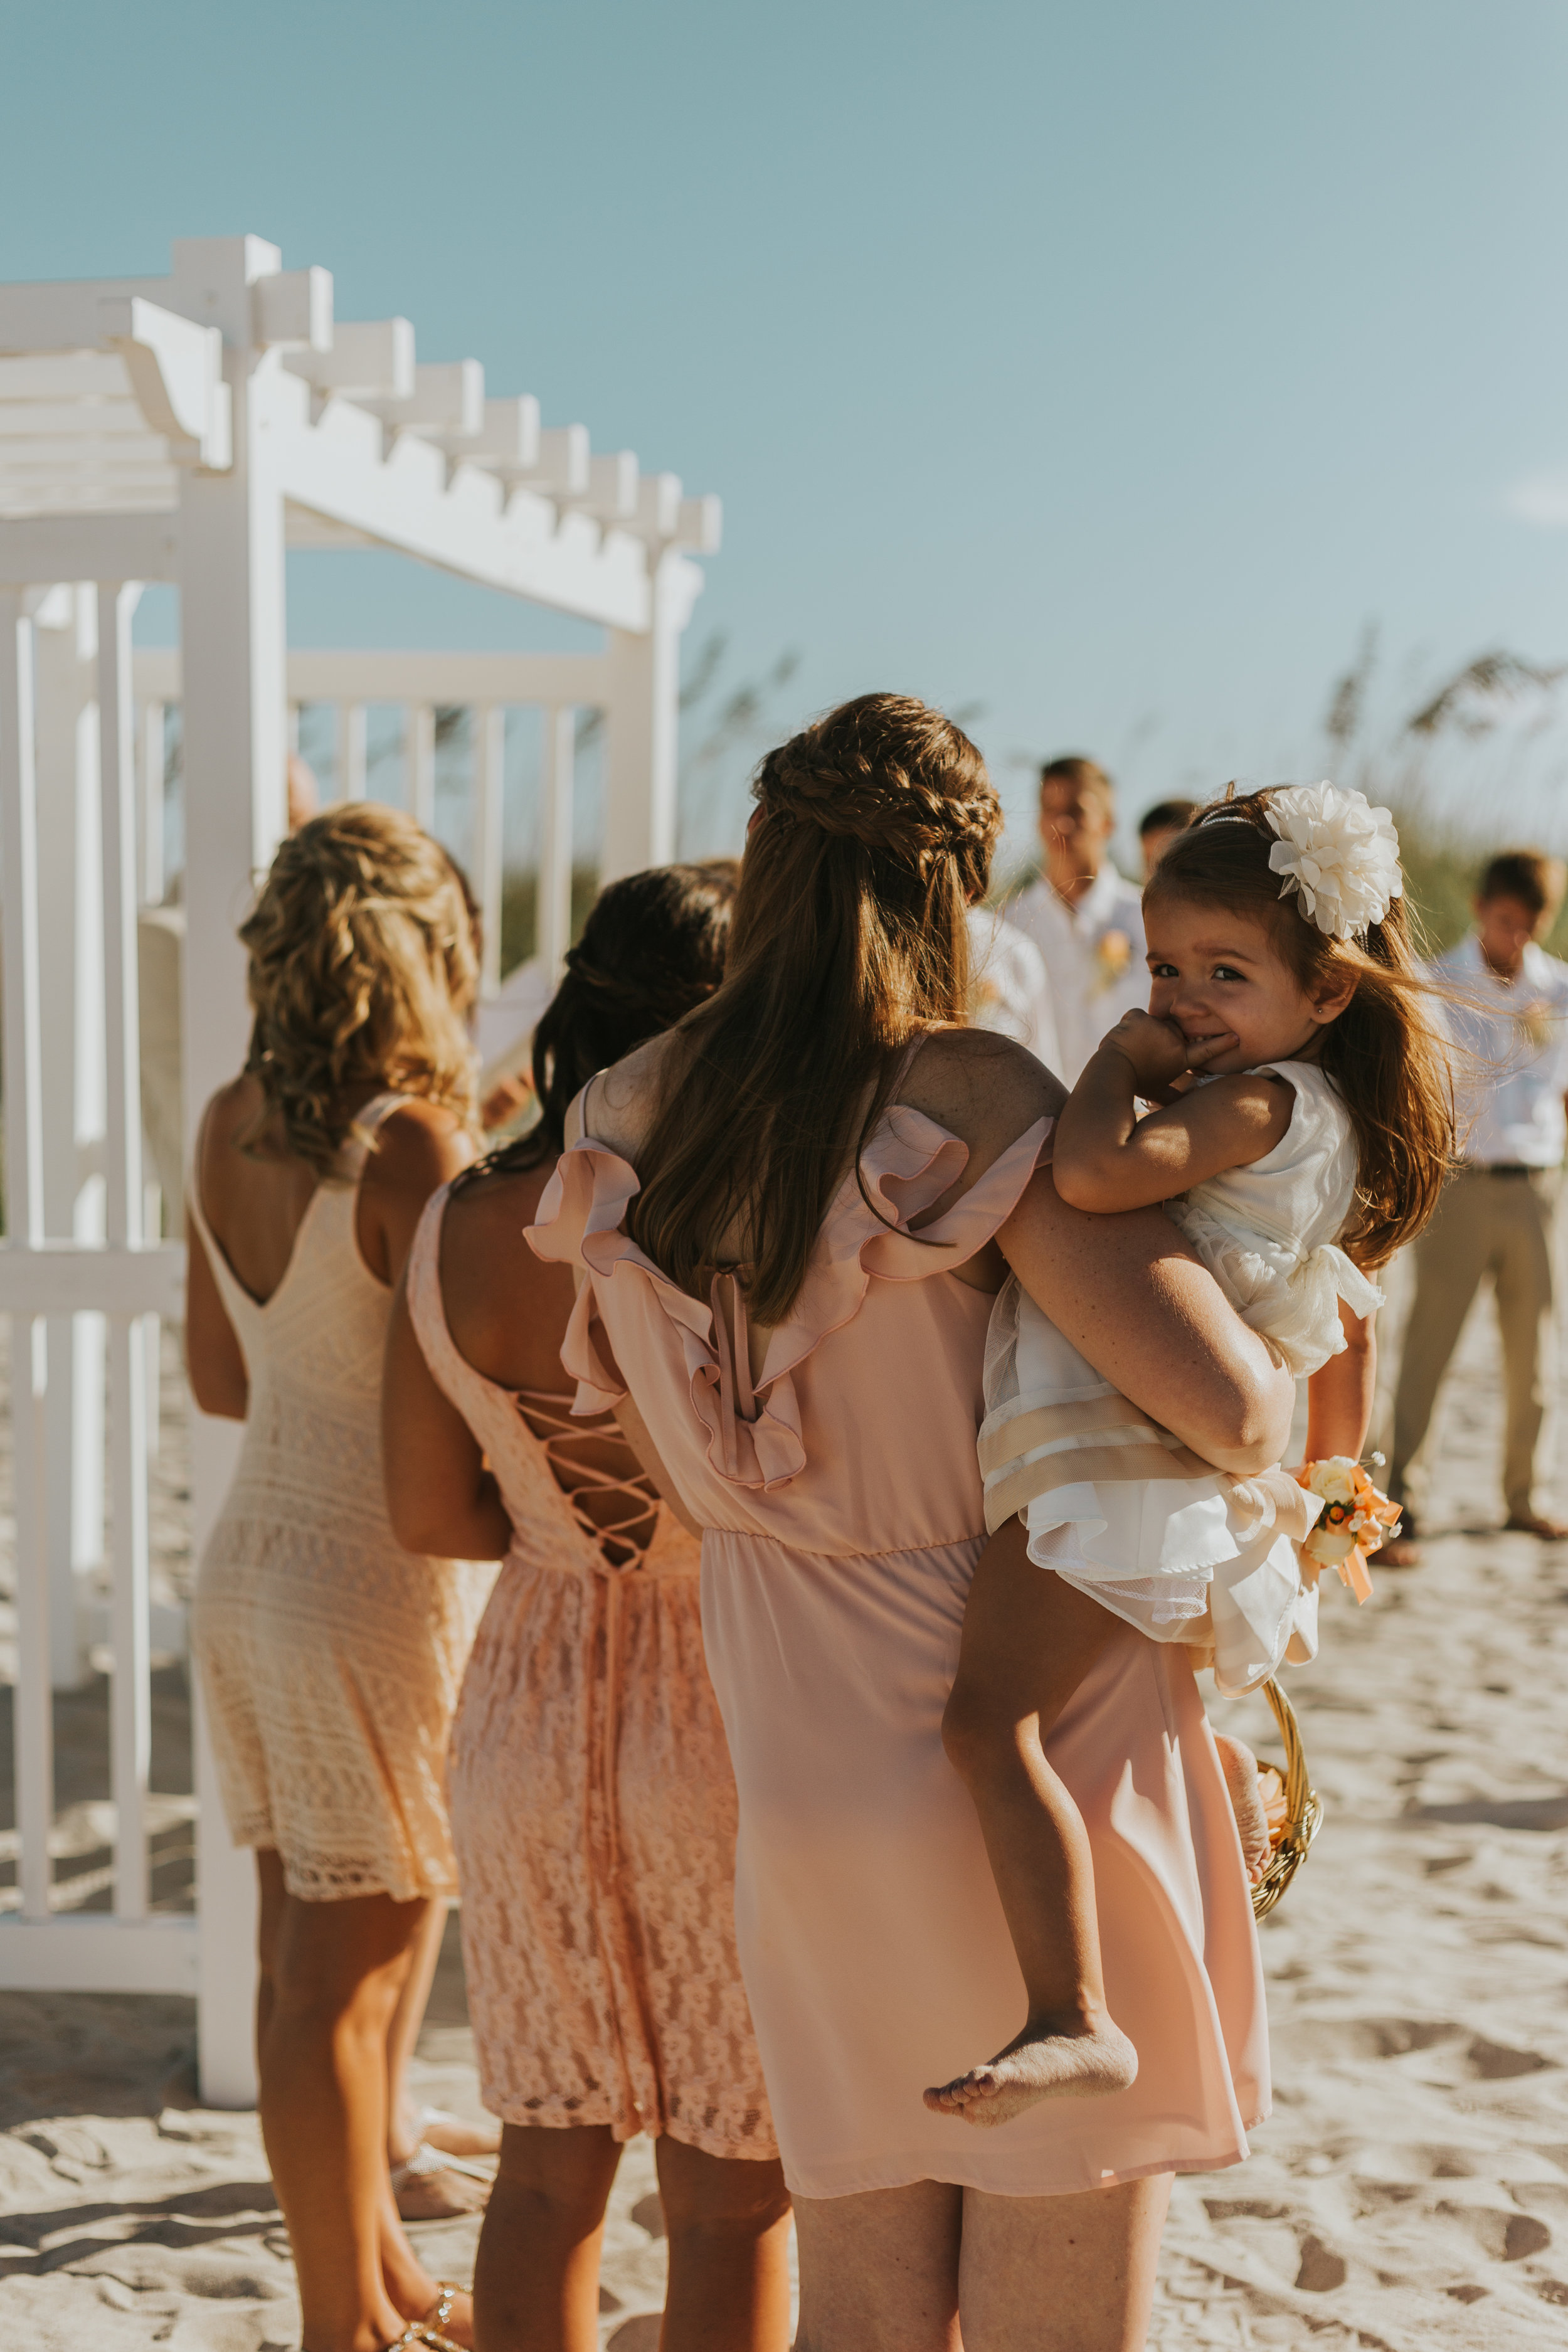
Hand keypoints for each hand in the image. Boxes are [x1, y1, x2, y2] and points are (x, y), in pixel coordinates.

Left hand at [1095, 1009, 1236, 1095]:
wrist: (1112, 1072)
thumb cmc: (1134, 1084)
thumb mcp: (1157, 1092)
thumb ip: (1173, 1097)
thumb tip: (1187, 1108)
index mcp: (1180, 1058)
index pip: (1205, 1050)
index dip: (1221, 1043)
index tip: (1236, 1036)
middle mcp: (1174, 1041)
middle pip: (1171, 1031)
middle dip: (1158, 1038)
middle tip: (1144, 1053)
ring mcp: (1158, 1027)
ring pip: (1152, 1023)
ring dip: (1142, 1032)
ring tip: (1131, 1049)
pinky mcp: (1140, 1016)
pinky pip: (1135, 1016)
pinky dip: (1128, 1024)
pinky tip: (1123, 1039)